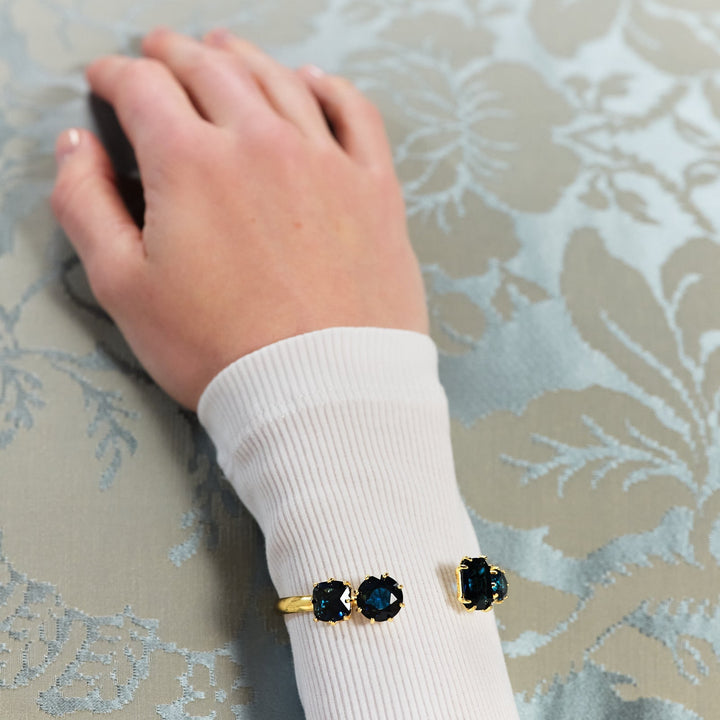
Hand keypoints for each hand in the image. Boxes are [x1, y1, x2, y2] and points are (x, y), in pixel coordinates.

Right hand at [51, 28, 428, 409]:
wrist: (322, 391)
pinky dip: (330, 86)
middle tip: (158, 49)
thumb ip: (87, 207)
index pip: (142, 90)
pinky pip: (356, 114)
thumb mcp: (123, 289)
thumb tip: (76, 147)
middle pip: (209, 71)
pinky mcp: (375, 190)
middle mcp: (261, 143)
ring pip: (279, 81)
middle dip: (173, 53)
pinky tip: (313, 79)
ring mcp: (326, 162)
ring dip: (243, 56)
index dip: (114, 77)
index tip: (106, 81)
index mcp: (191, 163)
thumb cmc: (219, 350)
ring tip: (223, 48)